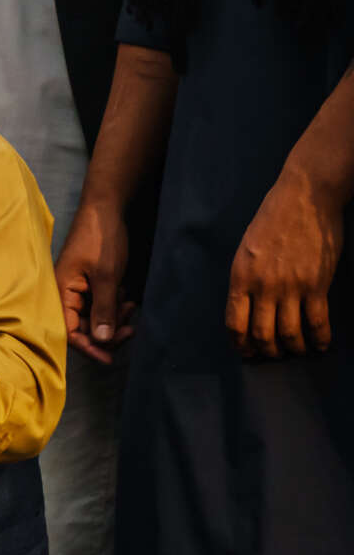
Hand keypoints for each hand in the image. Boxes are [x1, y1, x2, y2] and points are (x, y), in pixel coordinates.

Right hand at [55, 200, 133, 364]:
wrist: (106, 209)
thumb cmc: (101, 240)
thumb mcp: (106, 277)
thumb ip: (104, 310)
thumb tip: (101, 341)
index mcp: (62, 291)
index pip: (69, 330)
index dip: (88, 347)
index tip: (110, 358)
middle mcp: (67, 292)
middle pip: (83, 327)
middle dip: (107, 332)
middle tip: (130, 330)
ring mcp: (80, 288)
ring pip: (95, 317)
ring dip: (114, 318)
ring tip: (132, 309)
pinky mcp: (91, 282)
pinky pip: (101, 305)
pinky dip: (115, 307)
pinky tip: (129, 299)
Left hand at [227, 166, 343, 358]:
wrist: (305, 198)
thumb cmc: (272, 219)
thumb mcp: (246, 248)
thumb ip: (246, 277)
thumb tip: (249, 304)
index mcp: (240, 276)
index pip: (234, 321)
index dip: (240, 343)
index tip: (245, 352)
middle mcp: (263, 286)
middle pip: (261, 333)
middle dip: (266, 351)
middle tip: (272, 356)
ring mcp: (291, 287)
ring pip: (289, 333)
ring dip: (293, 348)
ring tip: (297, 352)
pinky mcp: (317, 284)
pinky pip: (317, 321)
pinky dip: (319, 338)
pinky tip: (321, 344)